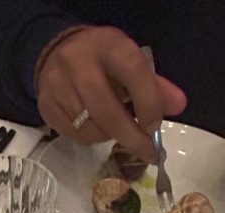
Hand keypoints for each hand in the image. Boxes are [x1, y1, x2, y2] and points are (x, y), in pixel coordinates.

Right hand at [36, 26, 186, 163]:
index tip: (156, 128)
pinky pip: (74, 135)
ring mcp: (57, 84)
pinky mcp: (46, 105)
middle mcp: (78, 62)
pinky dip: (92, 139)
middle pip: (107, 110)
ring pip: (91, 127)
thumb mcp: (130, 62)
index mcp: (108, 45)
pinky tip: (98, 129)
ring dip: (111, 137)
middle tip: (148, 153)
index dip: (148, 103)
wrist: (55, 52)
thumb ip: (154, 85)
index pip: (133, 72)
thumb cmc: (102, 61)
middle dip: (132, 137)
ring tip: (118, 131)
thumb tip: (178, 106)